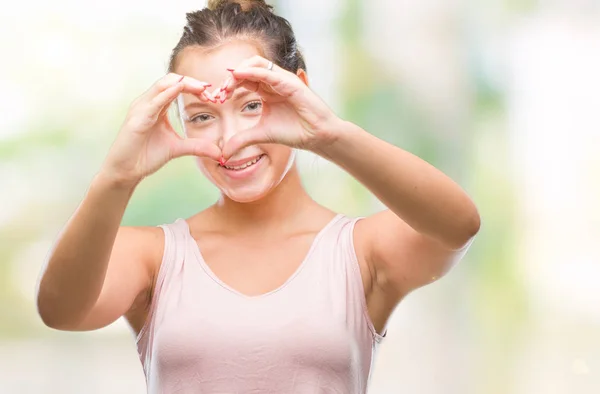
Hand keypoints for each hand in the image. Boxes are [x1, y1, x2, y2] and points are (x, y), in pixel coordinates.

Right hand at [101, 73, 221, 185]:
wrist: (126, 171)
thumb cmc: (145, 156)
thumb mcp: (177, 148)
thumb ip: (197, 146)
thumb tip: (219, 152)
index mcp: (156, 106)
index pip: (176, 86)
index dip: (194, 87)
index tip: (212, 95)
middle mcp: (147, 102)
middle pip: (170, 80)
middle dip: (192, 82)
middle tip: (210, 90)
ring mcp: (141, 108)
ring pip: (162, 85)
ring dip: (184, 84)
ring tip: (202, 88)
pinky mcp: (137, 118)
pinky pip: (154, 101)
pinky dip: (168, 93)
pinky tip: (180, 89)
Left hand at [218, 56, 340, 160]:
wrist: (316, 137)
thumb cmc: (293, 132)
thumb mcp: (260, 135)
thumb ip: (241, 140)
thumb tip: (223, 154)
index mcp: (265, 89)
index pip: (243, 78)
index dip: (228, 85)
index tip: (217, 98)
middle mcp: (273, 81)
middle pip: (246, 66)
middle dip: (230, 77)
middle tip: (220, 92)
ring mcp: (282, 80)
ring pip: (256, 63)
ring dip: (239, 72)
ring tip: (228, 85)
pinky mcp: (291, 83)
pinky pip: (269, 72)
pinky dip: (253, 72)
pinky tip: (240, 77)